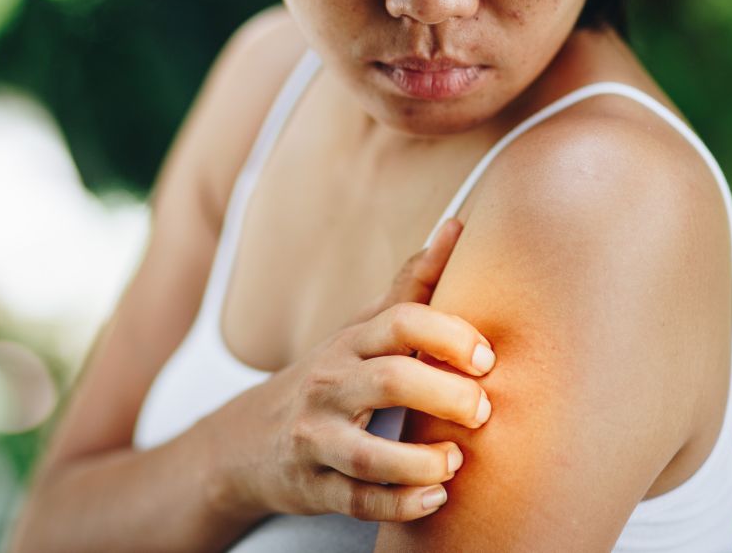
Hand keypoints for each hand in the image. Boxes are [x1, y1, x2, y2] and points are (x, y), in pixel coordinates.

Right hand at [203, 218, 494, 522]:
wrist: (244, 442)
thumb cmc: (326, 378)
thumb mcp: (360, 330)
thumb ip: (411, 286)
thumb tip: (457, 227)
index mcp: (349, 343)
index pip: (402, 321)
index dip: (452, 336)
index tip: (487, 358)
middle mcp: (328, 386)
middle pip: (391, 381)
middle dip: (448, 396)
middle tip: (482, 410)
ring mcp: (316, 439)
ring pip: (369, 454)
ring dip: (424, 462)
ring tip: (456, 461)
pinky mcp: (313, 487)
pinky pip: (360, 501)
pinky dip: (402, 504)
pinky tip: (435, 498)